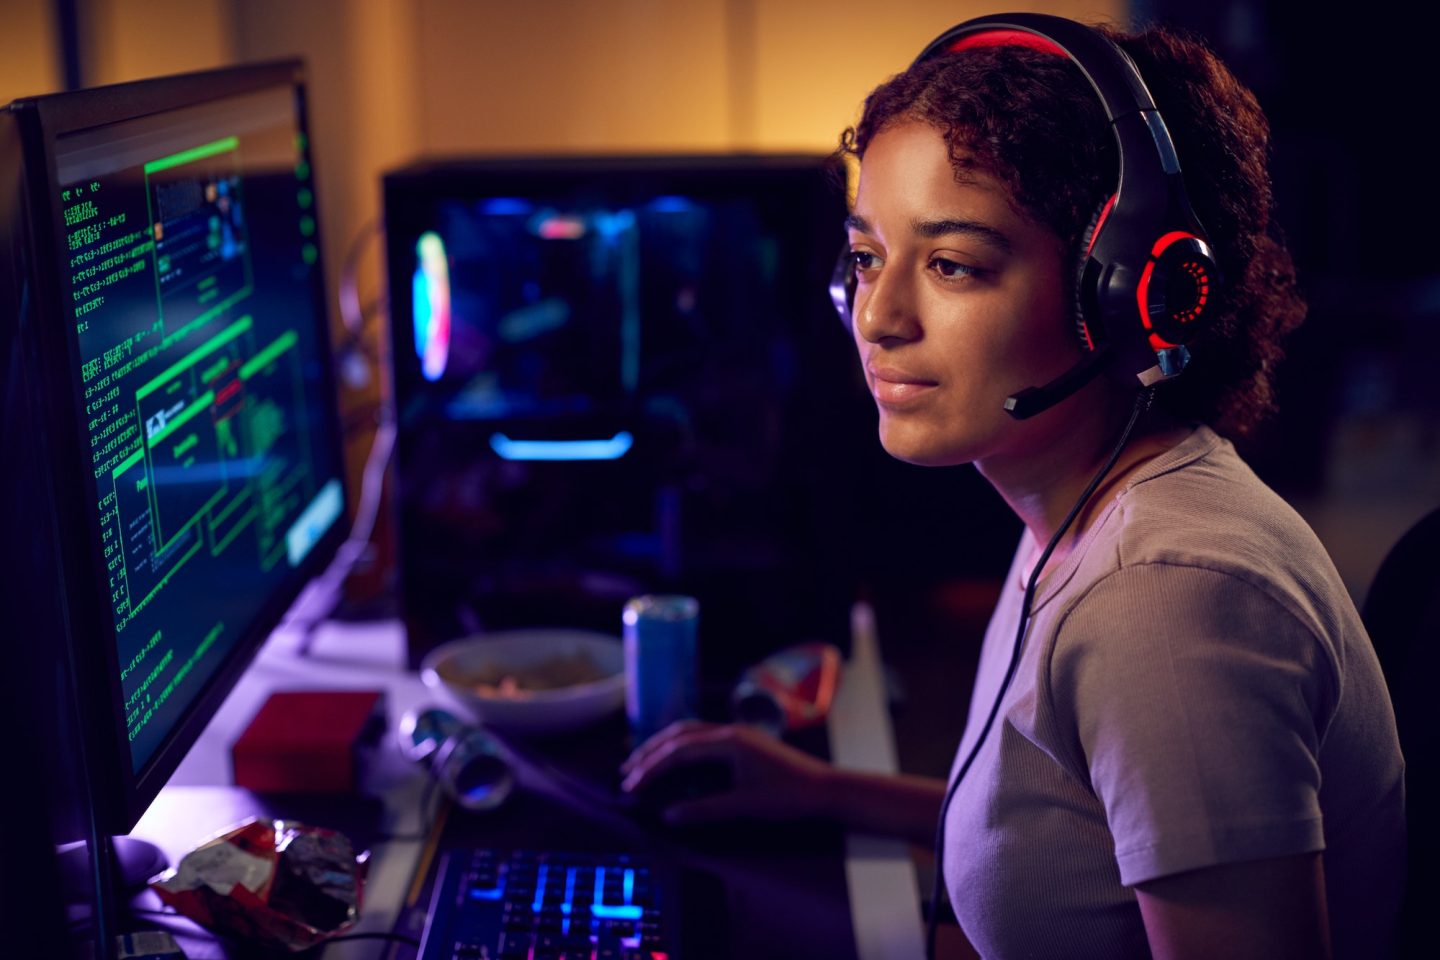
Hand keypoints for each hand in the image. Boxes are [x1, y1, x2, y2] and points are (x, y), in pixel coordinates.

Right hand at [619, 720, 834, 824]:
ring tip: (641, 763)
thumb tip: (668, 816)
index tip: (632, 786)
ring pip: (689, 732)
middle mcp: (729, 731)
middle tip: (626, 772)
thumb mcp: (744, 807)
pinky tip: (673, 760)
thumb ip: (705, 809)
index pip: (679, 751)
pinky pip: (702, 738)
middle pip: (679, 734)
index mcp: (728, 742)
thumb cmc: (788, 797)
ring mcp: (736, 734)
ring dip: (663, 746)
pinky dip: (681, 747)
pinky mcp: (742, 742)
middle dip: (650, 752)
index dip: (652, 768)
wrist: (825, 788)